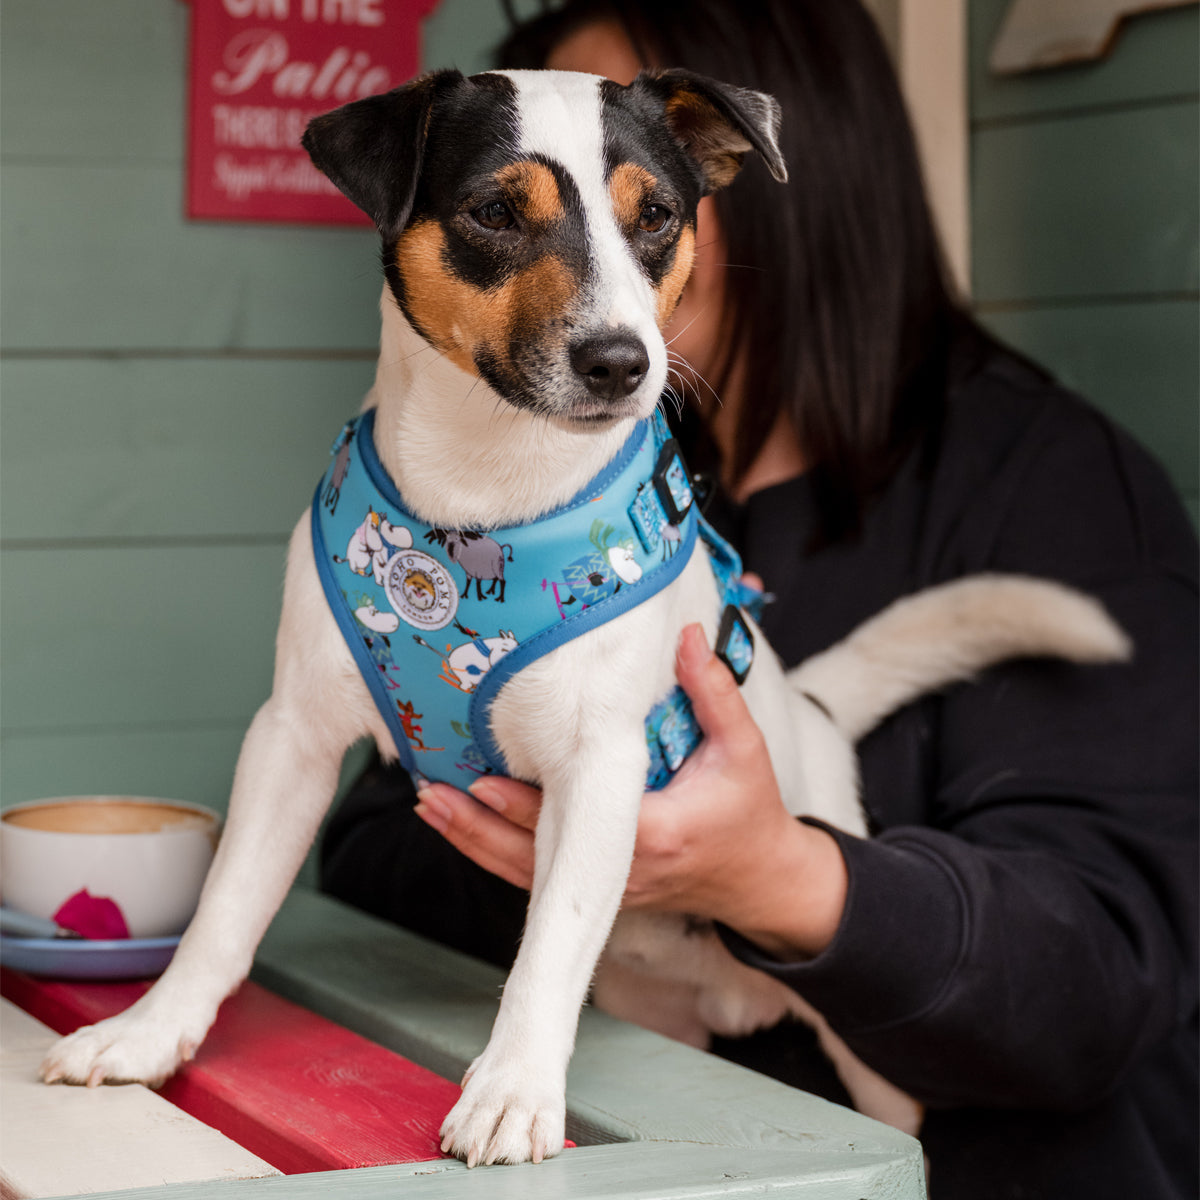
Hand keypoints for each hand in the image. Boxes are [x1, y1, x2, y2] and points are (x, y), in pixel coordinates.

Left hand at [414, 623, 847, 957]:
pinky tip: (462, 826)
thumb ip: (713, 691)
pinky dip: (495, 852)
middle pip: (534, 857)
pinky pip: (537, 877)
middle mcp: (624, 872)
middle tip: (430, 792)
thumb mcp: (744, 748)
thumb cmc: (750, 810)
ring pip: (526, 874)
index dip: (524, 806)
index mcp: (656, 834)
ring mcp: (609, 889)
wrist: (760, 879)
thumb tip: (685, 635)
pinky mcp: (601, 891)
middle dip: (478, 825)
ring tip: (429, 807)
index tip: (480, 779)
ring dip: (475, 842)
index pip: (578, 825)